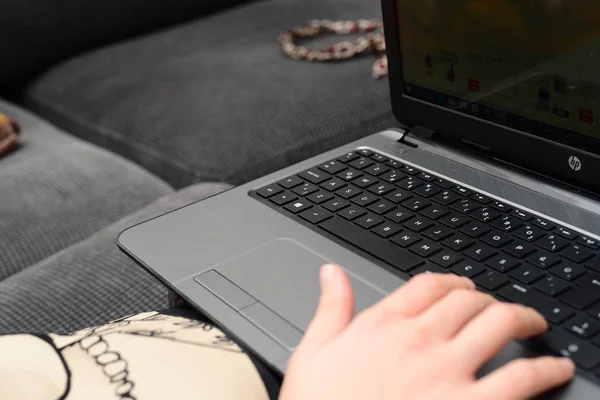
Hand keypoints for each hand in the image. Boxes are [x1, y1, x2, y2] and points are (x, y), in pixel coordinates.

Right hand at [280, 265, 574, 399]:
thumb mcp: (313, 353)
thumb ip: (330, 309)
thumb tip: (331, 273)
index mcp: (382, 325)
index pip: (428, 284)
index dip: (453, 281)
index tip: (463, 288)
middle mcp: (419, 340)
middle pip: (469, 300)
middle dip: (488, 299)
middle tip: (499, 307)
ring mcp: (447, 372)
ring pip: (499, 325)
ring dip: (523, 319)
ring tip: (533, 324)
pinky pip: (521, 379)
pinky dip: (545, 370)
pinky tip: (554, 369)